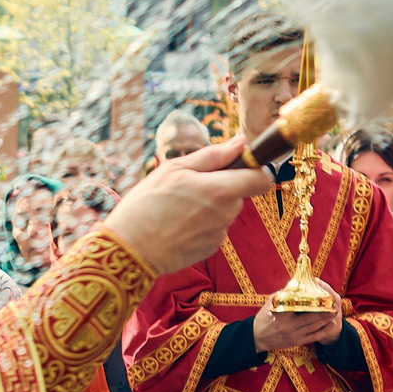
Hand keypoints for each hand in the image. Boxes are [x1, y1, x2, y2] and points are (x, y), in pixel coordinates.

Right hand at [103, 136, 280, 273]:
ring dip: (209, 205)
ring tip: (176, 207)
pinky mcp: (209, 249)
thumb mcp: (175, 169)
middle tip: (188, 185)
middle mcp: (226, 214)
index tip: (241, 164)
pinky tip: (176, 224)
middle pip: (239, 193)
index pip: (262, 178)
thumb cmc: (147, 204)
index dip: (256, 168)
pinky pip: (213, 228)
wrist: (130, 249)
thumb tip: (240, 142)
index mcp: (220, 190)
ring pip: (224, 211)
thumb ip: (213, 155)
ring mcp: (219, 234)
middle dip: (222, 186)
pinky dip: (200, 224)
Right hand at [251, 293, 341, 354]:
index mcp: (283, 314)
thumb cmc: (264, 316)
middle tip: (334, 305)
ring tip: (335, 313)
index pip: (302, 306)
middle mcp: (289, 326)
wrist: (257, 337)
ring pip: (315, 327)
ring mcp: (294, 335)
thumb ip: (286, 294)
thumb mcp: (272, 302)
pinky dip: (323, 331)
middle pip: (312, 317)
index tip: (324, 296)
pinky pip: (313, 336)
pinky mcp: (296, 342)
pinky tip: (330, 325)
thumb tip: (300, 284)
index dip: (315, 302)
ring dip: (327, 320)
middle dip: (325, 311)